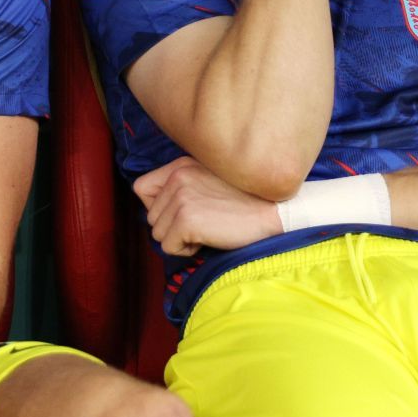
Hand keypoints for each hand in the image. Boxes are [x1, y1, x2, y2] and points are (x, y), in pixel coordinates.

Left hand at [134, 156, 282, 256]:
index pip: (142, 188)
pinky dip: (187, 251)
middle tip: (203, 223)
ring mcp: (181, 197)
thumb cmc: (246, 202)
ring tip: (208, 230)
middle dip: (172, 227)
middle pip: (150, 216)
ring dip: (180, 239)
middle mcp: (177, 177)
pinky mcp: (186, 219)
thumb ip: (184, 186)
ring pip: (158, 233)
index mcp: (181, 165)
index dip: (156, 206)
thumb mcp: (211, 179)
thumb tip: (160, 212)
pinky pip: (169, 247)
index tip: (181, 213)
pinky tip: (209, 238)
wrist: (274, 211)